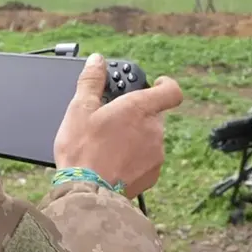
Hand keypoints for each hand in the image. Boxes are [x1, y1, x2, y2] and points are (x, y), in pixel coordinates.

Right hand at [54, 53, 182, 196]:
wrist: (87, 191)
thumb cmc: (82, 149)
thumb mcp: (80, 108)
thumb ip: (91, 80)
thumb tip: (97, 60)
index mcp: (139, 108)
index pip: (171, 91)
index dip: (166, 85)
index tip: (157, 84)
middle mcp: (154, 129)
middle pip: (154, 114)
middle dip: (137, 115)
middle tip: (112, 120)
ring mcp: (156, 153)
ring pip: (151, 137)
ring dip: (136, 137)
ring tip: (109, 144)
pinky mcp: (153, 174)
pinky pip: (148, 159)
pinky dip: (135, 157)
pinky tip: (114, 161)